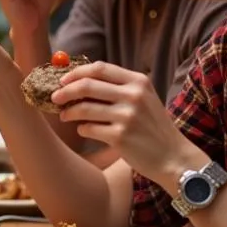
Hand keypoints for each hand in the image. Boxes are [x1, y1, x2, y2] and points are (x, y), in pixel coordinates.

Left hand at [52, 61, 202, 184]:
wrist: (173, 157)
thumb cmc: (152, 127)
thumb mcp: (143, 99)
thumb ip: (117, 88)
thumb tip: (77, 81)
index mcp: (138, 81)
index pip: (99, 68)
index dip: (76, 72)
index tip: (62, 79)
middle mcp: (134, 96)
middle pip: (87, 85)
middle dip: (65, 91)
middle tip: (54, 97)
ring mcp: (127, 116)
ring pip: (83, 108)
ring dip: (68, 112)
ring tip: (65, 116)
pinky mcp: (120, 137)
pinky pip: (88, 128)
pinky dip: (81, 129)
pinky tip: (84, 130)